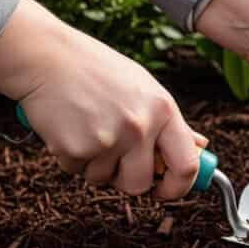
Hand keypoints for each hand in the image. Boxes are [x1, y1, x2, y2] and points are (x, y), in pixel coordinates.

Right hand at [0, 0, 204, 197]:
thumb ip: (172, 123)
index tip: (165, 190)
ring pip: (105, 180)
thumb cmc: (99, 72)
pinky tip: (69, 126)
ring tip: (88, 128)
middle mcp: (140, 126)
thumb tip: (200, 147)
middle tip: (115, 159)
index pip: (187, 165)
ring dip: (95, 165)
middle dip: (128, 180)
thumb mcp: (146, 89)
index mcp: (163, 110)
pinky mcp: (75, 148)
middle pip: (141, 184)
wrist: (47, 56)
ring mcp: (107, 139)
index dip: (178, 187)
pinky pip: (77, 171)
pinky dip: (72, 157)